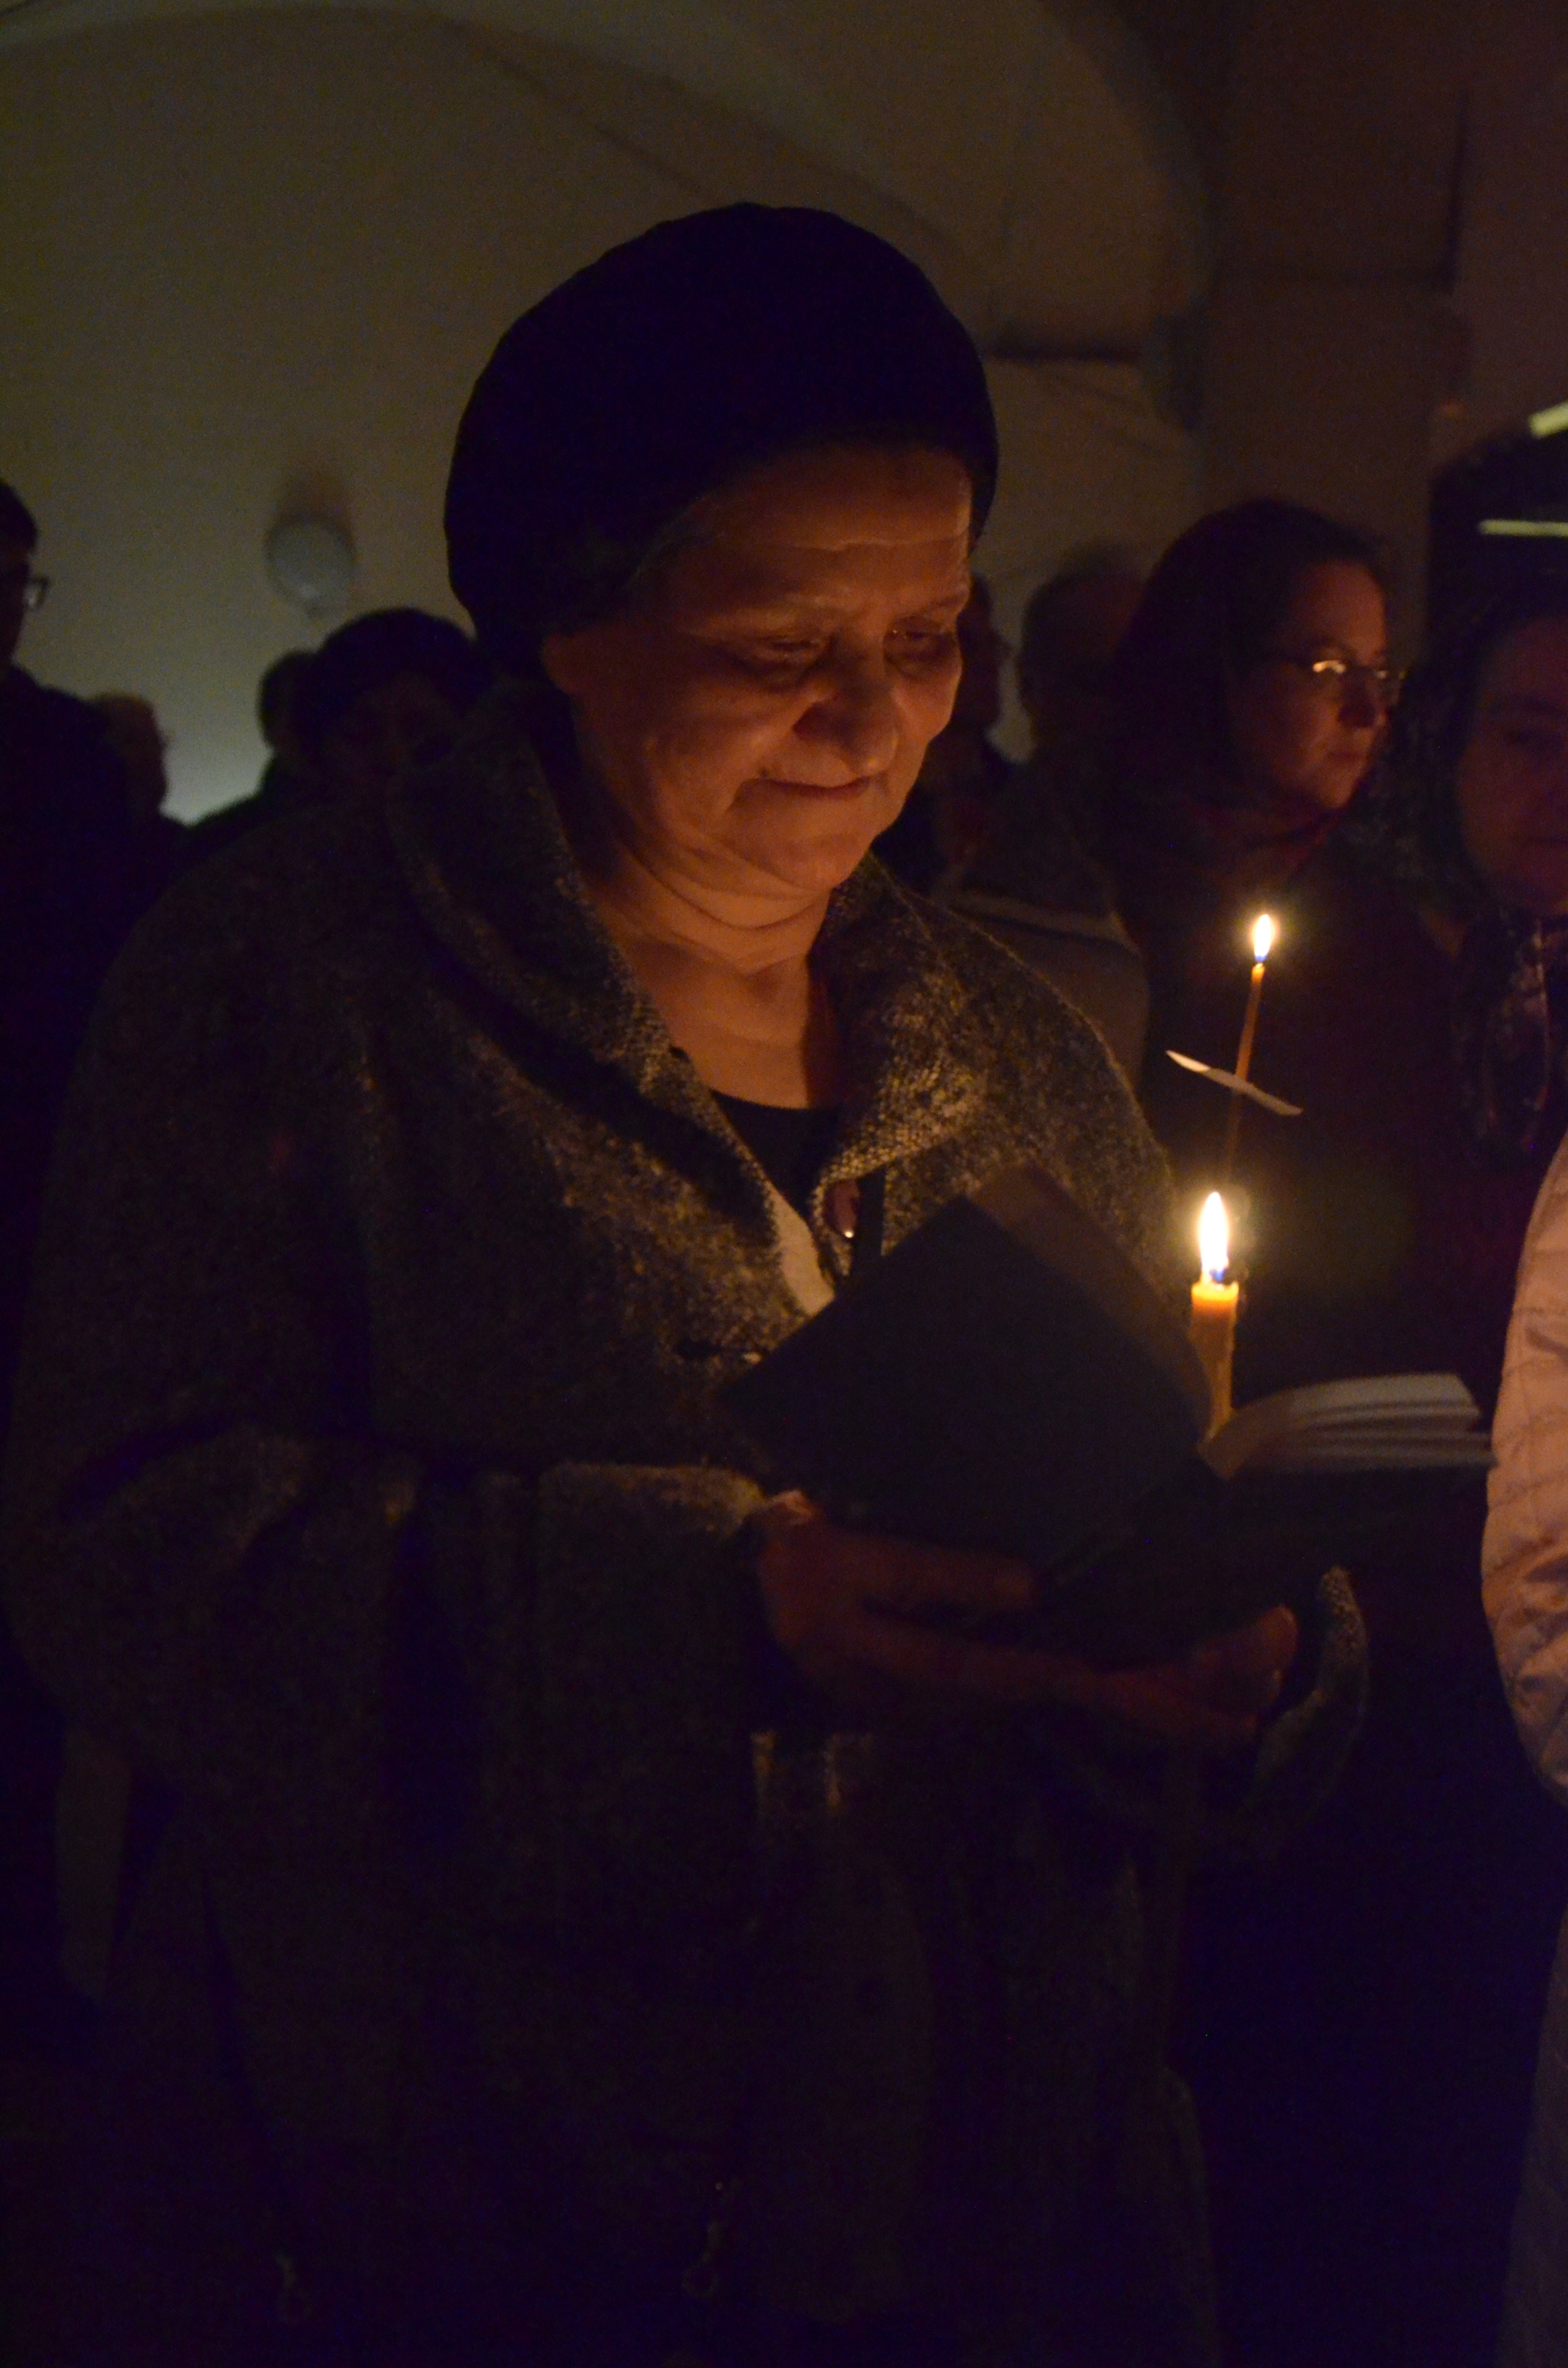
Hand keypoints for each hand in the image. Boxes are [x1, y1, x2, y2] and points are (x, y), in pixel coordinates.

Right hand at [754, 1494, 1297, 1752]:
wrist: (745, 1619)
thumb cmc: (795, 1580)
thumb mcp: (841, 1566)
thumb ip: (930, 1576)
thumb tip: (1028, 1588)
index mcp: (951, 1672)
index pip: (1065, 1682)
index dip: (1142, 1695)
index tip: (1215, 1699)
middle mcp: (977, 1692)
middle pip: (1087, 1701)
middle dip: (1170, 1701)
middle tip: (1255, 1698)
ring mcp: (977, 1688)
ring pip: (1080, 1695)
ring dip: (1155, 1692)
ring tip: (1238, 1686)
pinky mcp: (973, 1674)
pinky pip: (1059, 1679)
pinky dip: (1118, 1674)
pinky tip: (1164, 1668)